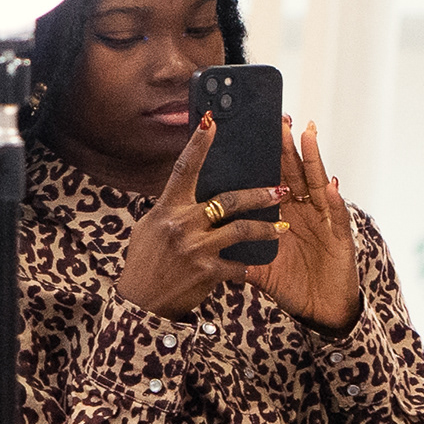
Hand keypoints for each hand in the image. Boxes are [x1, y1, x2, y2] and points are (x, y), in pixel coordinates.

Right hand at [118, 116, 272, 318]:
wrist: (140, 302)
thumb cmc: (145, 262)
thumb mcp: (150, 227)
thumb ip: (171, 208)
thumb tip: (187, 188)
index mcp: (167, 208)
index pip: (184, 169)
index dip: (198, 144)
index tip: (211, 122)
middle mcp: (181, 224)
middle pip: (228, 200)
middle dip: (259, 193)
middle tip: (281, 188)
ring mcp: (195, 248)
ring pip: (241, 230)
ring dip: (266, 228)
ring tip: (283, 227)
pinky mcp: (206, 272)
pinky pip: (238, 265)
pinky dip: (250, 264)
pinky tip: (260, 263)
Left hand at [250, 121, 364, 332]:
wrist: (320, 311)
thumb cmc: (292, 284)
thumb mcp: (261, 265)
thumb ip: (239, 251)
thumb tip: (205, 243)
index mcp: (285, 212)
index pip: (274, 177)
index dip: (267, 155)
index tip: (254, 129)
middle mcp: (305, 211)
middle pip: (295, 172)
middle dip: (287, 145)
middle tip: (278, 118)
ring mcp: (324, 221)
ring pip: (318, 184)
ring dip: (314, 159)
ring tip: (307, 134)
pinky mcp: (341, 238)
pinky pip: (337, 217)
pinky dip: (336, 202)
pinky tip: (332, 187)